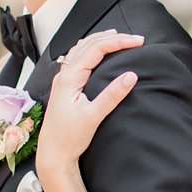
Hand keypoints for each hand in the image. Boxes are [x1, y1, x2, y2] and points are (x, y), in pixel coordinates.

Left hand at [36, 30, 143, 179]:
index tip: (138, 42)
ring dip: (100, 40)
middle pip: (89, 44)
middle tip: (136, 39)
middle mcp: (64, 75)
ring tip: (118, 38)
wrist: (53, 153)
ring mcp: (63, 80)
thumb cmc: (69, 138)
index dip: (119, 42)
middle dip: (114, 38)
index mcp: (70, 78)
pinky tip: (96, 53)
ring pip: (82, 49)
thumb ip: (112, 95)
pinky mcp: (65, 87)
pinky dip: (91, 50)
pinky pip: (77, 58)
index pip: (97, 49)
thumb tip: (131, 76)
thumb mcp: (94, 117)